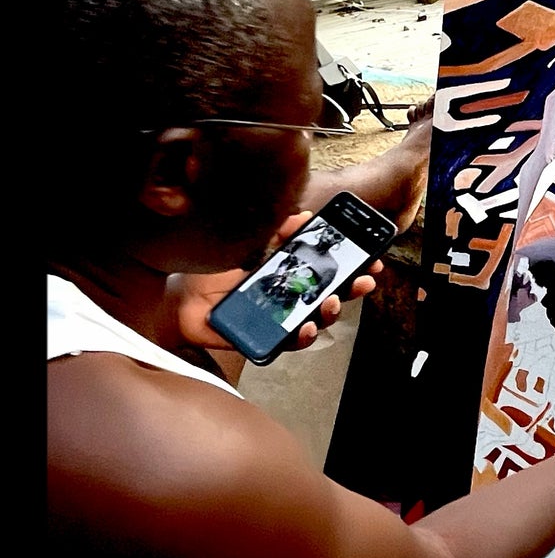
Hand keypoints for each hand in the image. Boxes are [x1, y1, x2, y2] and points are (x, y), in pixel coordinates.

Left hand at [167, 211, 382, 355]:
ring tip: (332, 302)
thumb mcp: (247, 243)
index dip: (352, 268)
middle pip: (331, 296)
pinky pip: (290, 342)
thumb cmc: (212, 272)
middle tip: (364, 282)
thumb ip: (275, 231)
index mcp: (289, 274)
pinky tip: (307, 327)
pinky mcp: (265, 339)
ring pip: (316, 321)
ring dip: (330, 313)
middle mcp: (289, 298)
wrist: (179, 298)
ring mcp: (279, 320)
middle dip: (352, 289)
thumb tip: (304, 215)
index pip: (328, 271)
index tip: (372, 261)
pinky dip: (302, 336)